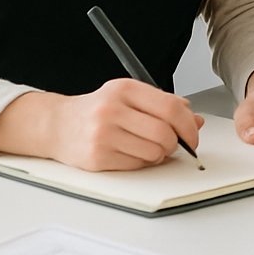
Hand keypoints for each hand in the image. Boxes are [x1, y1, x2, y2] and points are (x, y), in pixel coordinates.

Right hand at [42, 78, 203, 171]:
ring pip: (153, 152)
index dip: (188, 124)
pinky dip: (142, 162)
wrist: (57, 125)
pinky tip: (132, 152)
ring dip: (160, 154)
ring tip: (150, 147)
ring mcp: (103, 134)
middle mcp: (112, 109)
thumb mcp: (129, 96)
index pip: (171, 107)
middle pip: (165, 132)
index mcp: (124, 89)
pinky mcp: (97, 157)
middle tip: (174, 144)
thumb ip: (163, 104)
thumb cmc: (97, 110)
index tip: (193, 133)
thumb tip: (195, 120)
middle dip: (176, 143)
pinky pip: (136, 165)